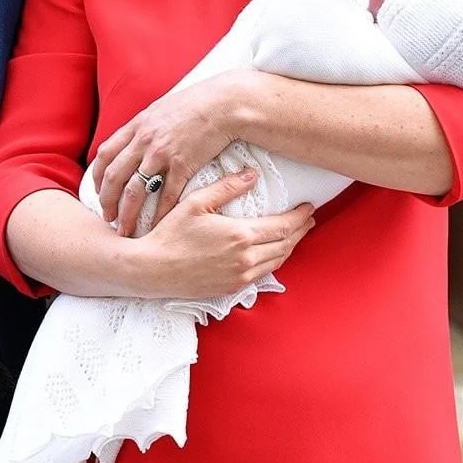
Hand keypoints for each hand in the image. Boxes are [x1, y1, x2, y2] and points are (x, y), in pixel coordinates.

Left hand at [92, 70, 250, 236]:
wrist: (222, 105)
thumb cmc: (195, 105)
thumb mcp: (161, 109)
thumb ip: (145, 125)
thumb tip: (136, 137)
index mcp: (137, 126)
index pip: (105, 153)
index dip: (97, 175)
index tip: (98, 190)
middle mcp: (144, 140)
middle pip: (114, 176)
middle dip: (106, 200)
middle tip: (107, 217)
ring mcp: (162, 154)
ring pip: (135, 190)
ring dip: (127, 213)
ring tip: (125, 230)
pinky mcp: (183, 166)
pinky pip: (166, 196)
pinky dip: (159, 215)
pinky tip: (155, 227)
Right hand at [134, 169, 315, 297]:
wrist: (153, 269)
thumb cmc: (171, 233)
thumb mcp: (196, 202)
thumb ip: (226, 188)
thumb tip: (252, 175)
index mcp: (240, 235)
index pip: (283, 227)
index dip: (299, 217)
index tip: (308, 207)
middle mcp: (246, 258)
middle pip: (285, 244)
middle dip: (300, 231)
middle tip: (307, 219)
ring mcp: (240, 276)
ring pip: (277, 261)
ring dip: (289, 246)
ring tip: (294, 234)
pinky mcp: (233, 288)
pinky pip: (263, 273)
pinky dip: (274, 260)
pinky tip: (272, 253)